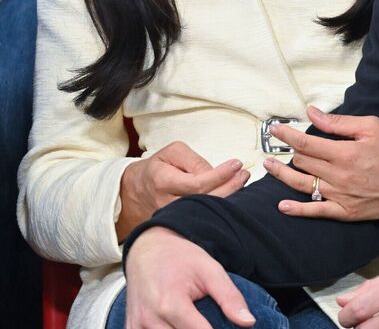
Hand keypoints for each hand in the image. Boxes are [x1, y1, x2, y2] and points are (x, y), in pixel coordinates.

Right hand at [116, 141, 249, 239]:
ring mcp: (172, 218)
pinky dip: (220, 208)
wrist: (134, 192)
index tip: (236, 164)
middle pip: (204, 200)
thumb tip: (214, 172)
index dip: (219, 175)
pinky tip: (233, 197)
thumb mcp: (171, 153)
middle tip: (244, 173)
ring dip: (229, 197)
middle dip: (230, 186)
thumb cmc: (157, 168)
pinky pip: (203, 218)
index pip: (197, 182)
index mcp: (163, 181)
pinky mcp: (179, 225)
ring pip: (205, 211)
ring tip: (242, 181)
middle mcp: (167, 203)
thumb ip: (193, 160)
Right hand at [123, 227, 254, 328]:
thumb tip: (248, 322)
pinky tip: (178, 326)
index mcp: (171, 304)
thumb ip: (229, 297)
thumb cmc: (181, 259)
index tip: (227, 328)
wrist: (147, 250)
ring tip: (197, 321)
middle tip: (211, 321)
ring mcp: (137, 327)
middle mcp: (150, 319)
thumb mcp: (210, 270)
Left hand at [262, 106, 378, 220]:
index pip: (306, 142)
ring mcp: (341, 196)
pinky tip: (282, 205)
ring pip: (302, 184)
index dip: (287, 135)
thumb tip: (312, 113)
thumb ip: (339, 122)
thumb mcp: (372, 127)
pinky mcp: (345, 212)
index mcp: (345, 153)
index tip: (275, 129)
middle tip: (282, 144)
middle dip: (289, 150)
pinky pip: (316, 211)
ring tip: (269, 166)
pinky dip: (297, 210)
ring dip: (282, 174)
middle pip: (302, 161)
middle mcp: (339, 176)